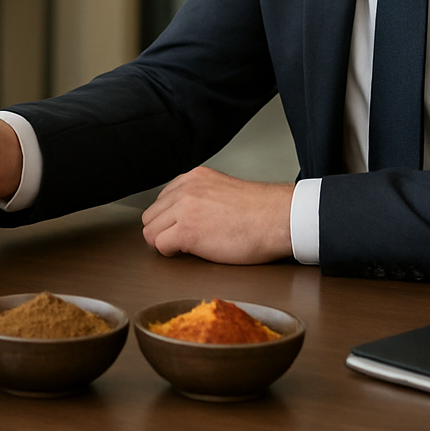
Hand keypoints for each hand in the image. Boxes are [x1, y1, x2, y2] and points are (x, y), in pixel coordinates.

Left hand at [141, 167, 292, 263]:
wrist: (278, 219)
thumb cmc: (261, 212)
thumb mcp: (223, 190)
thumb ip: (201, 196)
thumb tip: (187, 213)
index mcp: (194, 178)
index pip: (162, 199)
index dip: (170, 218)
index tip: (180, 227)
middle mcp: (185, 189)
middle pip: (151, 215)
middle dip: (163, 230)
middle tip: (181, 241)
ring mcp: (184, 209)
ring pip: (150, 231)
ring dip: (165, 242)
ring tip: (187, 247)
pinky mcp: (187, 231)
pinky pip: (160, 245)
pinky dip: (171, 252)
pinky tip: (189, 252)